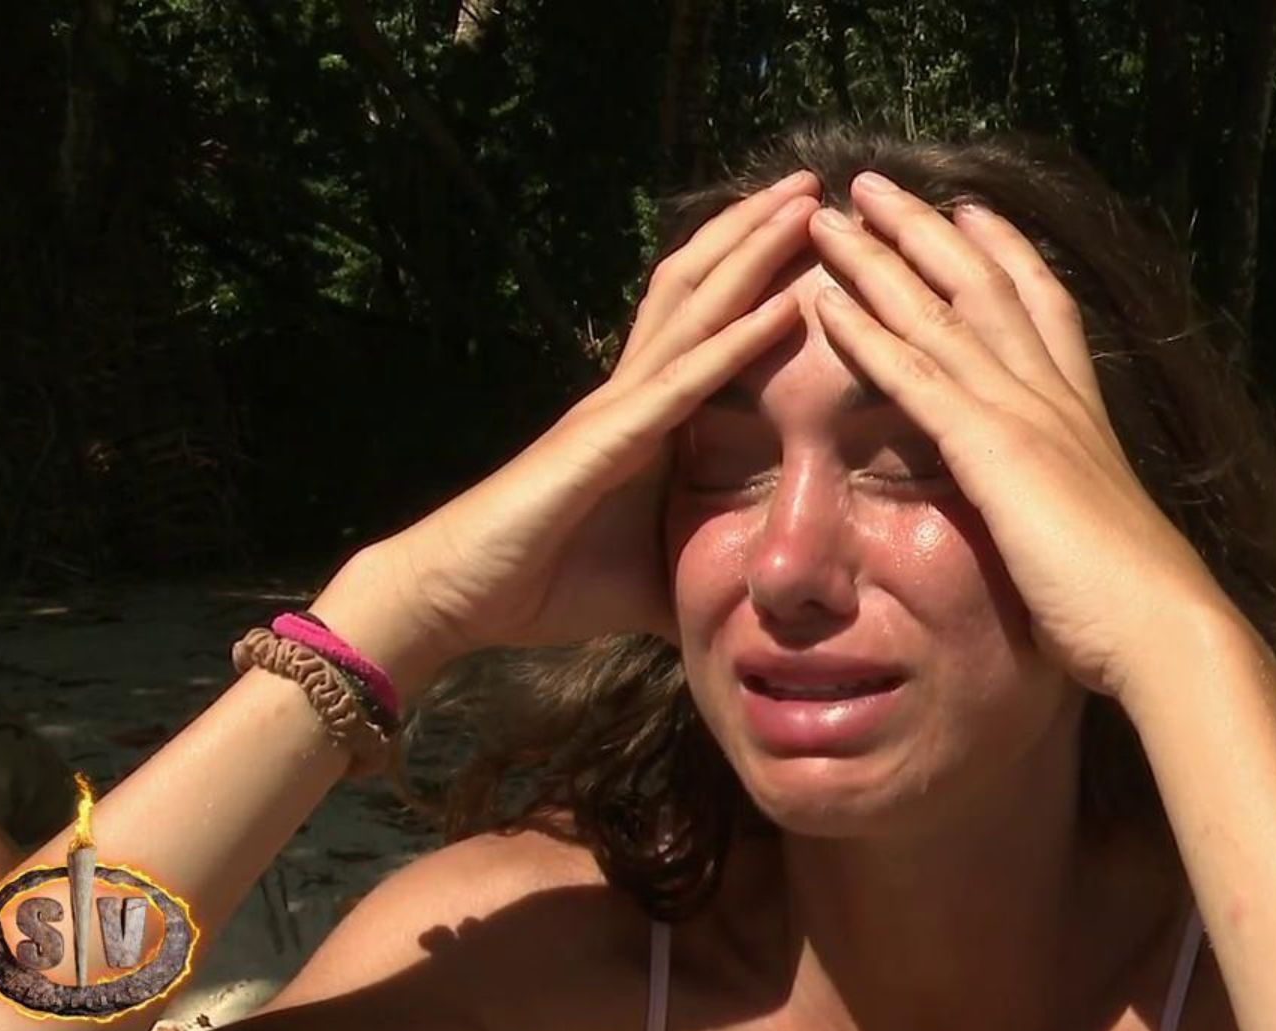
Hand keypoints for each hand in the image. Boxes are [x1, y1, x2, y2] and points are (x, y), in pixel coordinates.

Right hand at [319, 173, 822, 676]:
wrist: (459, 596)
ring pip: (696, 308)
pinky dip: (736, 341)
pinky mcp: (605, 441)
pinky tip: (783, 307)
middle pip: (703, 287)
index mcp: (646, 415)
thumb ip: (705, 568)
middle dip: (758, 232)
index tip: (812, 237)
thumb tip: (768, 601)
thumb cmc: (548, 582)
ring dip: (753, 253)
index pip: (707, 322)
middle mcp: (633, 393)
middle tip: (817, 183)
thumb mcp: (656, 577)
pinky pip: (684, 382)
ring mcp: (617, 408)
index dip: (753, 271)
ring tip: (805, 203)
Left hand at [806, 173, 1233, 699]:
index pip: (1043, 307)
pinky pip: (916, 375)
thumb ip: (1067, 506)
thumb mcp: (1097, 532)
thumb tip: (1055, 516)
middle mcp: (1054, 396)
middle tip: (875, 185)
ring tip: (827, 219)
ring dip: (878, 260)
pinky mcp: (992, 449)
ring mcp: (1024, 415)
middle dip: (926, 228)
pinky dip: (867, 333)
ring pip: (940, 313)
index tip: (971, 210)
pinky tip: (826, 303)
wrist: (1161, 627)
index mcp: (1083, 412)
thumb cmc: (1133, 604)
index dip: (1005, 251)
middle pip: (983, 285)